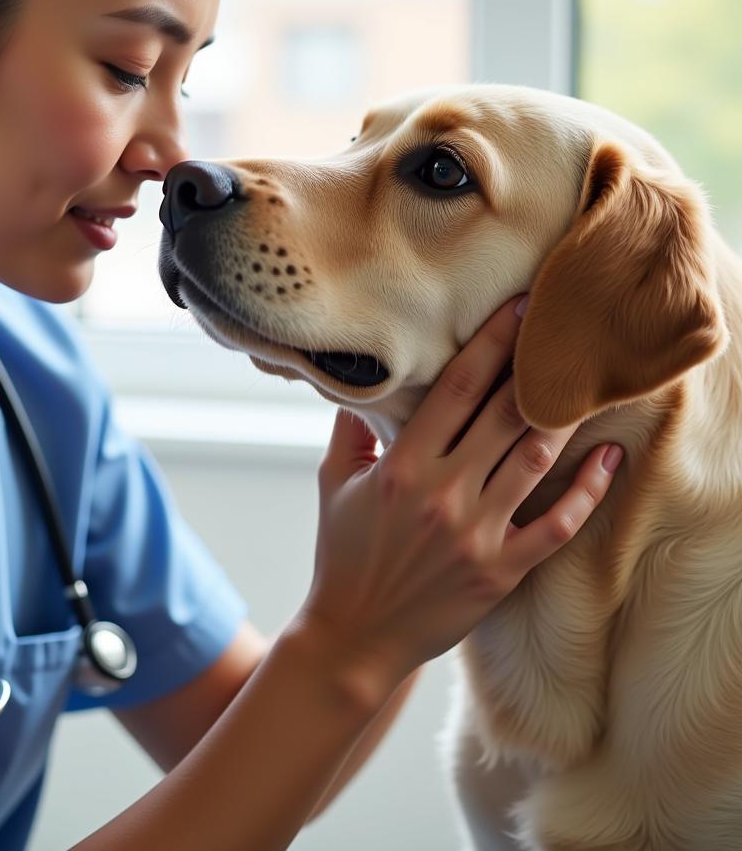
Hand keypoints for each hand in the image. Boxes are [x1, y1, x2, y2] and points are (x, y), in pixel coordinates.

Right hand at [301, 294, 621, 689]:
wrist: (355, 634)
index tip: (519, 309)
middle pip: (503, 414)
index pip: (455, 390)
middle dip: (536, 367)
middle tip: (563, 332)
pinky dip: (588, 491)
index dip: (492, 344)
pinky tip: (607, 459)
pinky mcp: (501, 571)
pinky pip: (556, 525)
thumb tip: (361, 385)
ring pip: (535, 460)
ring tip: (585, 385)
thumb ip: (350, 431)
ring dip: (564, 418)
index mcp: (401, 467)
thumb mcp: (334, 485)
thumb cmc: (343, 554)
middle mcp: (442, 494)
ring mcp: (476, 534)